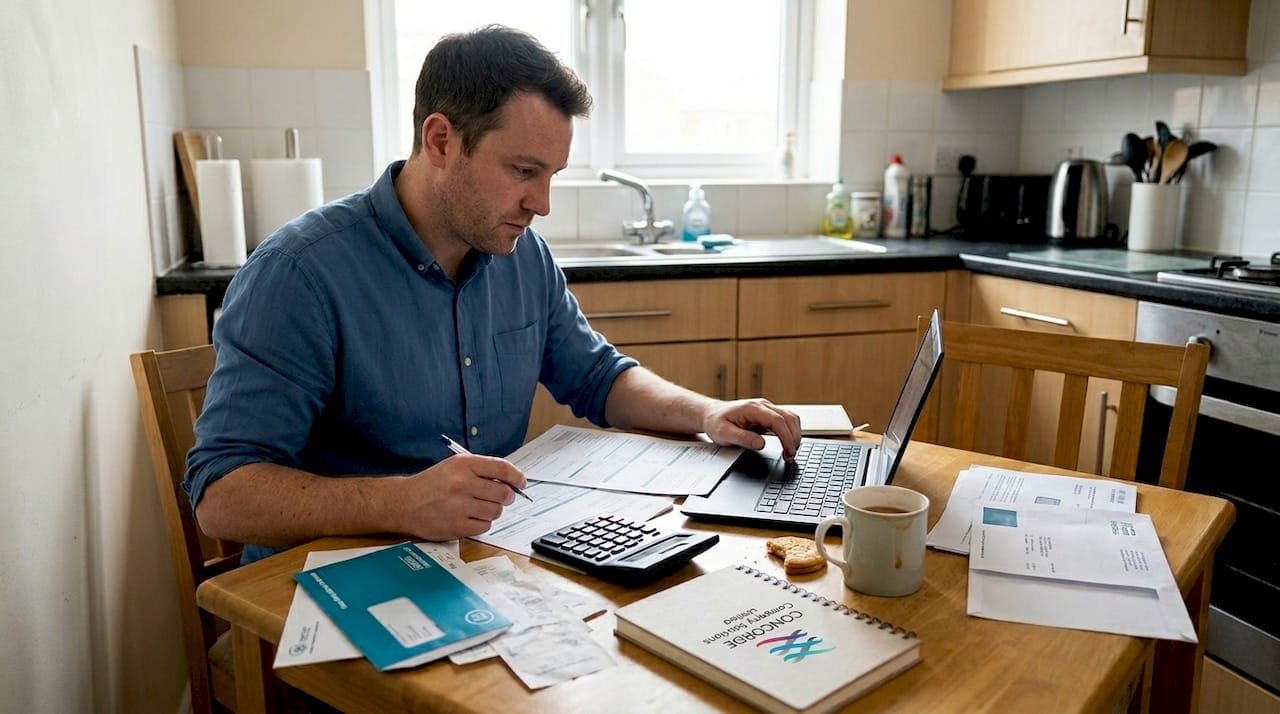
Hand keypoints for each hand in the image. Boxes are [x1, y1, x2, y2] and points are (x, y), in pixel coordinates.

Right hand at [398, 453, 527, 539]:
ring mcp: (459, 506)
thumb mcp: (454, 467)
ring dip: (493, 511)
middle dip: (507, 497)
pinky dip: (482, 523)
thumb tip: (511, 482)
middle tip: (500, 498)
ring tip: (479, 508)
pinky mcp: (456, 526)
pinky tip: (469, 518)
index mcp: (463, 464)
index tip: (521, 483)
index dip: (517, 477)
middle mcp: (461, 483)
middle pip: (503, 493)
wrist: (403, 503)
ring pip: (496, 511)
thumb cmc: (432, 484)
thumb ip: (481, 471)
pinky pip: (484, 526)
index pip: (502, 468)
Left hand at [702, 399, 801, 459]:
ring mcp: (767, 408)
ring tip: (789, 452)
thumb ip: (742, 438)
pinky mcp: (768, 414)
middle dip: (794, 438)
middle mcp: (763, 405)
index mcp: (752, 408)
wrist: (712, 414)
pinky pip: (786, 420)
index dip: (786, 437)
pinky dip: (790, 432)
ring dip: (794, 434)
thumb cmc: (716, 423)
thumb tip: (761, 444)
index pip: (778, 421)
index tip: (788, 452)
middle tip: (789, 456)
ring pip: (791, 418)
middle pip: (789, 418)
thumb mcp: (723, 434)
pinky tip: (787, 443)